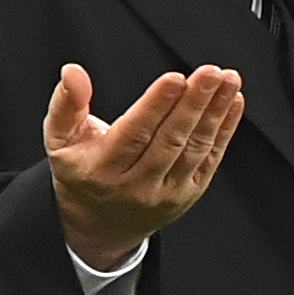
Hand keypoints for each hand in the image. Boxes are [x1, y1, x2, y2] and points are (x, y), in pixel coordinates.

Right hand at [45, 62, 244, 269]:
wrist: (100, 223)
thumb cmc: (83, 170)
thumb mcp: (61, 140)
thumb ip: (66, 103)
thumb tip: (73, 71)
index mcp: (102, 170)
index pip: (133, 135)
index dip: (156, 106)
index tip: (175, 78)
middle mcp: (136, 185)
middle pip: (169, 140)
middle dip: (193, 104)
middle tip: (209, 73)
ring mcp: (166, 192)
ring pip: (194, 148)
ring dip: (214, 112)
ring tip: (227, 81)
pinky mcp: (189, 193)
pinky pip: (210, 158)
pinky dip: (224, 129)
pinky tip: (232, 102)